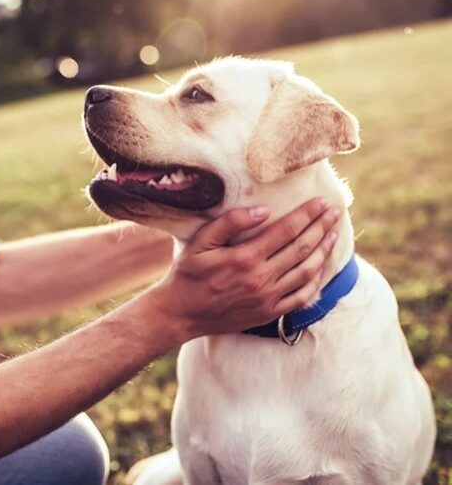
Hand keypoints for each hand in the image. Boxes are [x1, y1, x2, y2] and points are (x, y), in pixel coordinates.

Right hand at [146, 198, 340, 342]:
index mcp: (244, 258)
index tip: (321, 202)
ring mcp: (267, 298)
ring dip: (323, 251)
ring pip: (306, 272)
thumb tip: (263, 210)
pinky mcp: (269, 313)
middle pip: (302, 248)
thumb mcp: (200, 242)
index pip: (286, 231)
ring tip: (333, 235)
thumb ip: (229, 223)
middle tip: (334, 213)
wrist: (181, 313)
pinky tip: (320, 267)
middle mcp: (261, 279)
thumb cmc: (188, 274)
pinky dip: (316, 281)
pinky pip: (301, 297)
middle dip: (321, 228)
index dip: (307, 215)